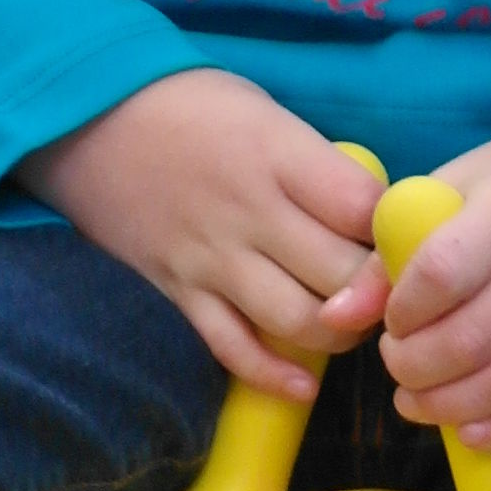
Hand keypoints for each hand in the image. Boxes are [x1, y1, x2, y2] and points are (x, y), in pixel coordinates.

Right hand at [16, 71, 386, 400]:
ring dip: (340, 335)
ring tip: (352, 325)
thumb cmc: (189, 106)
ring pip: (298, 321)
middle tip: (392, 293)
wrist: (85, 117)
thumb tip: (373, 218)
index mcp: (278, 154)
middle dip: (381, 294)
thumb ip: (315, 165)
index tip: (405, 239)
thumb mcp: (263, 112)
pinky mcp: (179, 291)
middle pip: (343, 275)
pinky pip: (232, 348)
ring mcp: (212, 257)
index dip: (397, 234)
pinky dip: (273, 375)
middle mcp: (251, 211)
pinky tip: (304, 385)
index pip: (364, 210)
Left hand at [379, 130, 490, 450]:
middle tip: (394, 360)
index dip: (404, 308)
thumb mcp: (450, 187)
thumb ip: (391, 252)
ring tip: (414, 398)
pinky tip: (466, 430)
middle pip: (472, 339)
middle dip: (414, 366)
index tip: (391, 315)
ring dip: (448, 404)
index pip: (445, 271)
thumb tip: (336, 317)